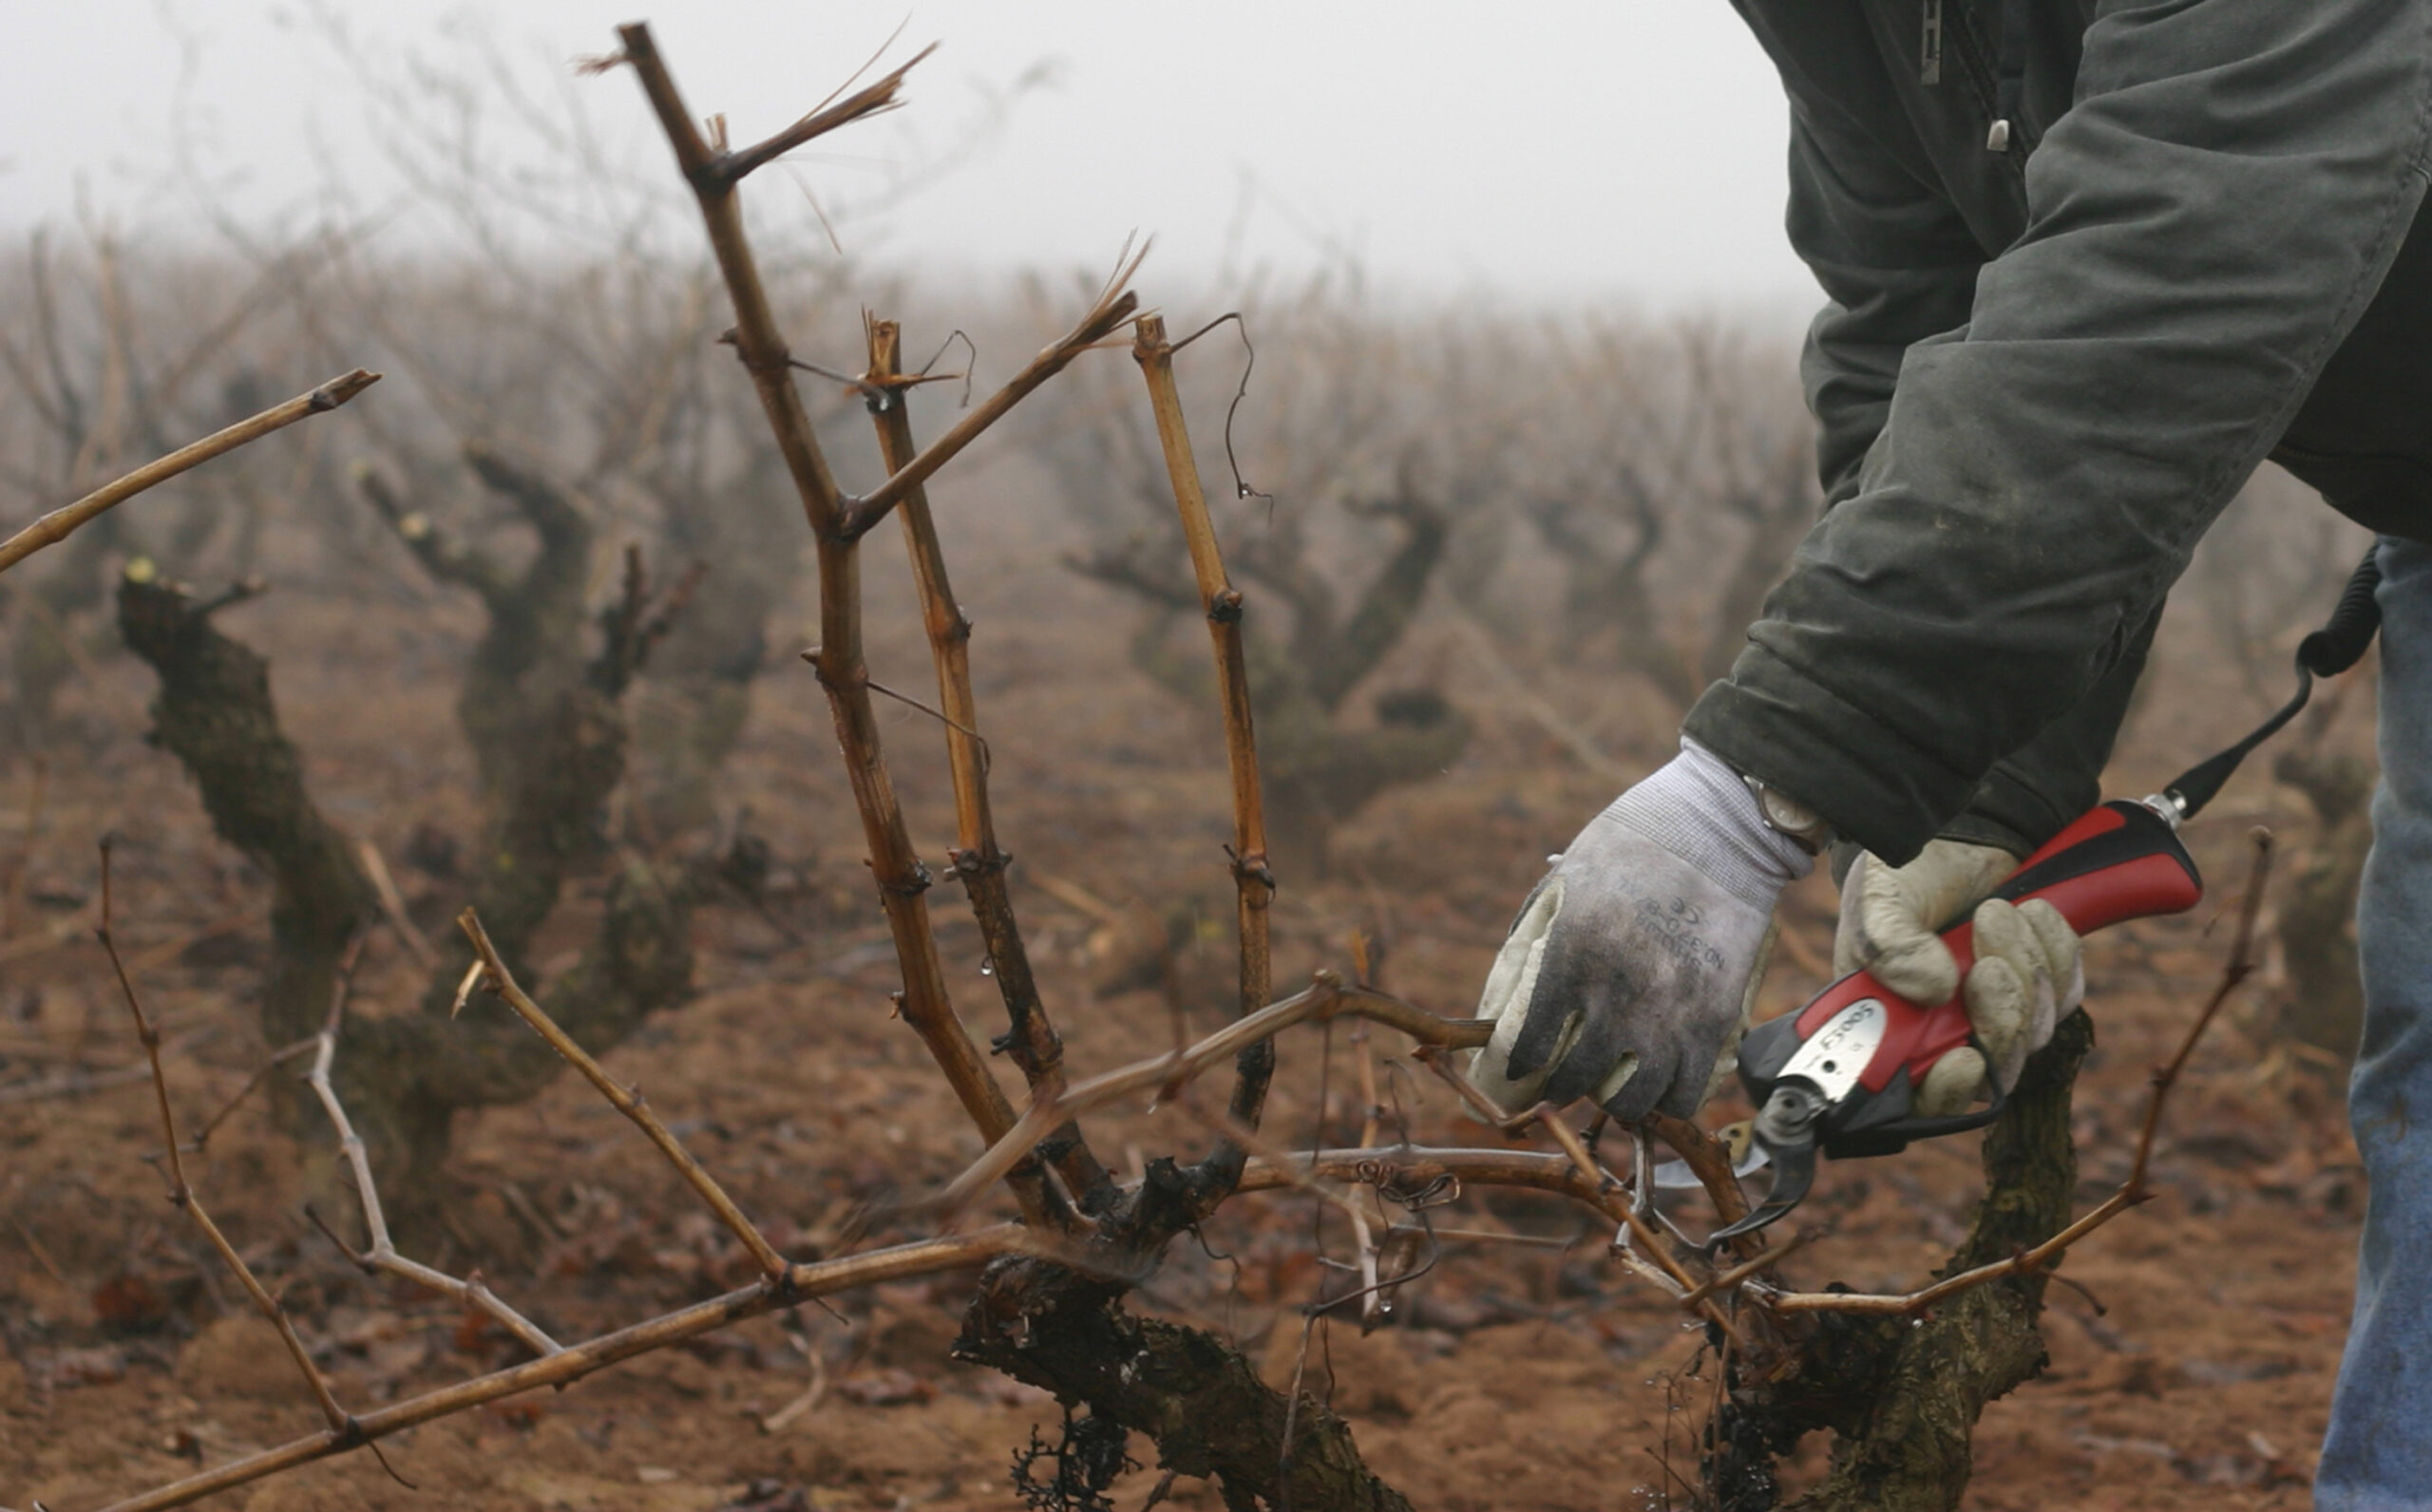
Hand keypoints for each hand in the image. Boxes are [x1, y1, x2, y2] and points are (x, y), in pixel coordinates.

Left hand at [1466, 741, 1810, 1120]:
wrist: (1718, 830)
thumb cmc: (1634, 844)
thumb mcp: (1566, 879)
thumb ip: (1537, 934)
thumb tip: (1515, 987)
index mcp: (1570, 956)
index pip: (1528, 1041)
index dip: (1518, 1063)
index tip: (1517, 1069)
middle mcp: (1617, 996)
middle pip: (1575, 1079)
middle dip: (1560, 1087)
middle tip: (1560, 1083)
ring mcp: (1669, 1014)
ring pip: (1632, 1100)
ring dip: (1614, 1100)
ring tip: (1610, 1088)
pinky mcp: (1715, 1021)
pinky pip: (1687, 1093)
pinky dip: (1668, 1099)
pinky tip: (1659, 1085)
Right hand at [1834, 839, 2084, 1114]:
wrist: (1961, 829)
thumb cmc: (1905, 870)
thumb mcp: (1878, 899)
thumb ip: (1891, 945)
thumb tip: (1936, 990)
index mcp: (1892, 1023)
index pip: (1918, 1092)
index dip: (1945, 1090)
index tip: (1963, 1057)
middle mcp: (1945, 1028)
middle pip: (1992, 1068)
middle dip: (2001, 1019)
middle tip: (1990, 967)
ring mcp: (1996, 1010)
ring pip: (2036, 1030)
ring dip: (2027, 970)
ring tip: (1998, 913)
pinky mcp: (2040, 986)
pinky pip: (2069, 992)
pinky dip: (2057, 950)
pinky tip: (2032, 912)